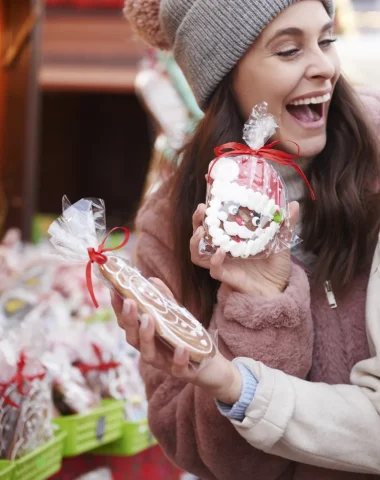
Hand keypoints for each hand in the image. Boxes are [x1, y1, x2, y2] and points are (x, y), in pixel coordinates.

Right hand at [111, 280, 242, 404]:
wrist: (211, 366)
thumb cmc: (188, 339)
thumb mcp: (176, 316)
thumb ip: (164, 300)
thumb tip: (151, 280)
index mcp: (146, 337)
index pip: (127, 324)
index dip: (119, 309)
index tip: (115, 291)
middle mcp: (151, 351)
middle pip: (132, 339)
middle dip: (129, 320)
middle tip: (129, 302)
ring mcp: (165, 363)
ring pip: (149, 354)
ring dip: (146, 336)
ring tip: (149, 318)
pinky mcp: (183, 372)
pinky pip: (177, 368)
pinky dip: (178, 359)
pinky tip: (181, 347)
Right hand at [190, 202, 299, 295]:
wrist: (279, 290)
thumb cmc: (276, 267)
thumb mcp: (282, 242)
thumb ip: (285, 225)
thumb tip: (294, 204)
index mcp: (233, 238)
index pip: (214, 222)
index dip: (207, 210)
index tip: (209, 195)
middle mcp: (224, 249)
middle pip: (200, 235)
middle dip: (197, 221)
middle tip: (202, 209)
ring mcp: (223, 263)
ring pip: (198, 253)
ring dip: (196, 241)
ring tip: (202, 230)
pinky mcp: (227, 277)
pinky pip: (214, 269)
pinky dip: (215, 260)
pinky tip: (220, 252)